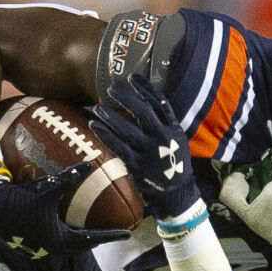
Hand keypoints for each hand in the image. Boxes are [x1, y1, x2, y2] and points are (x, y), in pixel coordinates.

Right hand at [0, 163, 126, 259]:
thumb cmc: (21, 198)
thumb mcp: (49, 188)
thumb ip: (70, 178)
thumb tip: (89, 165)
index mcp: (61, 239)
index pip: (94, 238)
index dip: (112, 235)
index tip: (127, 234)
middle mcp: (53, 247)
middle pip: (81, 246)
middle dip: (96, 240)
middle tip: (109, 234)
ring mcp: (40, 248)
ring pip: (67, 247)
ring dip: (79, 240)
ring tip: (88, 233)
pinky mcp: (30, 244)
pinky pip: (54, 242)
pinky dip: (63, 237)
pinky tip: (61, 229)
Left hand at [92, 75, 200, 222]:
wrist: (176, 193)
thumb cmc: (174, 165)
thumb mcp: (177, 141)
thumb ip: (165, 123)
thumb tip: (146, 102)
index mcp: (173, 129)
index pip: (159, 102)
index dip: (145, 88)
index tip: (133, 77)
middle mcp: (162, 137)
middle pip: (142, 110)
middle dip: (125, 96)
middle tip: (111, 88)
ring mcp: (149, 151)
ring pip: (126, 127)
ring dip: (109, 115)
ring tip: (97, 107)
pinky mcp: (136, 163)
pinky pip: (117, 145)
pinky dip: (104, 134)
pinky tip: (94, 125)